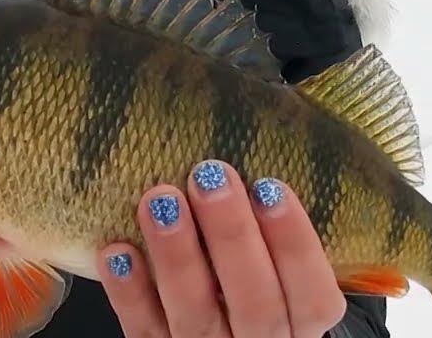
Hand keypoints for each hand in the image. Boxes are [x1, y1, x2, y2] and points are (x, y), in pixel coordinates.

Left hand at [96, 161, 346, 337]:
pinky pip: (144, 331)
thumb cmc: (253, 268)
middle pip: (257, 304)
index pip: (315, 294)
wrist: (218, 331)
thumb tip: (268, 114)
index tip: (271, 185)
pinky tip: (117, 249)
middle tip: (208, 174)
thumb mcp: (277, 250)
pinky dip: (130, 292)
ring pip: (198, 318)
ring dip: (178, 256)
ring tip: (160, 199)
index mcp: (303, 319)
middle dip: (232, 236)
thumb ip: (277, 212)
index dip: (296, 242)